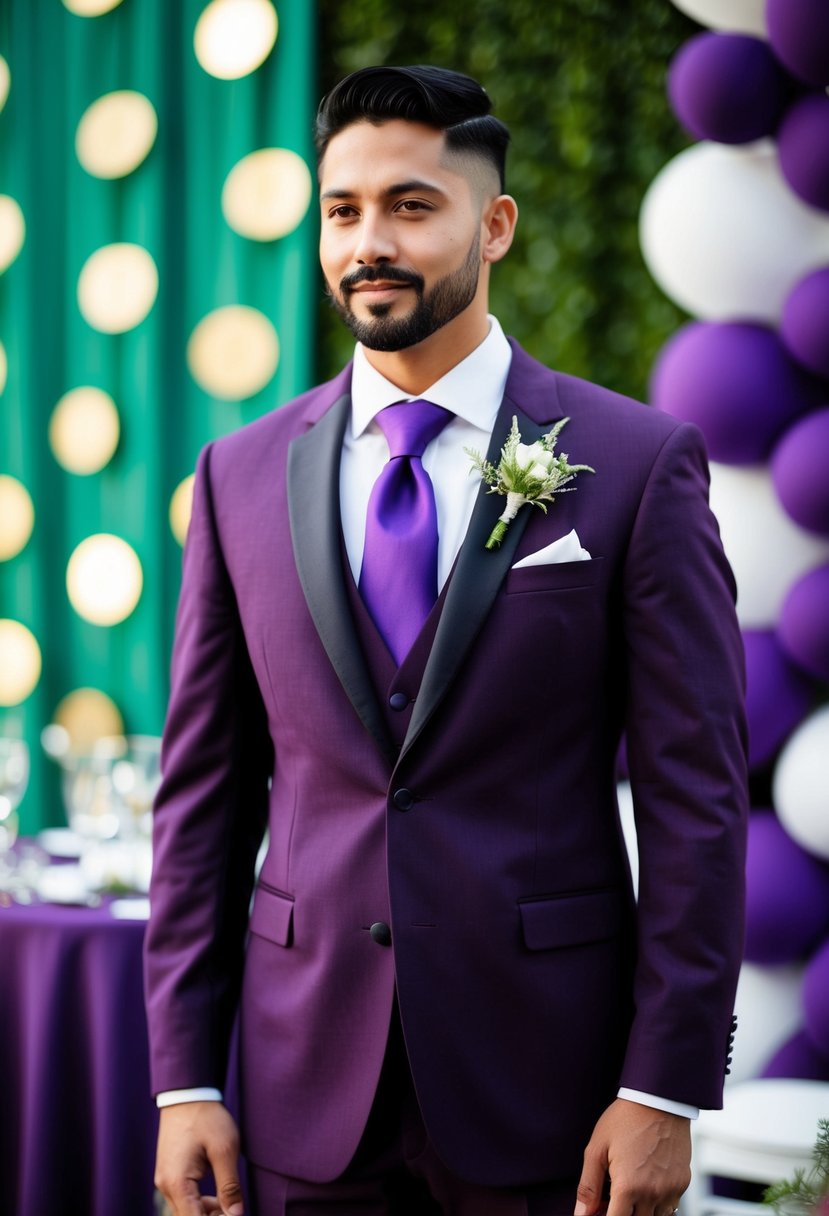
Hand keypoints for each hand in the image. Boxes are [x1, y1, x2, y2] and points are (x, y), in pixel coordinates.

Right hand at [154, 1101, 243, 1215]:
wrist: (187, 1093)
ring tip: (229, 1203)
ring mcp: (165, 1180)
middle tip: (234, 1209)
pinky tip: (217, 1196)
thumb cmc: (206, 1118)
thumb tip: (236, 1214)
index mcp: (177, 1183)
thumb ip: (230, 1186)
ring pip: (185, 1211)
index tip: (233, 1214)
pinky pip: (183, 1199)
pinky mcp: (168, 1174)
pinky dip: (199, 1203)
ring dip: (206, 1213)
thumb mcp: (225, 1149)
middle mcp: (165, 1186)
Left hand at [574, 1098, 690, 1215]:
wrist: (659, 1099)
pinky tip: (647, 1183)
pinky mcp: (683, 1183)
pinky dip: (657, 1203)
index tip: (600, 1210)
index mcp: (628, 1187)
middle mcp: (652, 1193)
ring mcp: (670, 1190)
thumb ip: (588, 1186)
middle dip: (623, 1213)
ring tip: (630, 1189)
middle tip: (613, 1197)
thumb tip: (581, 1213)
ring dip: (641, 1211)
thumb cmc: (626, 1119)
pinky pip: (670, 1207)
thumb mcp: (597, 1148)